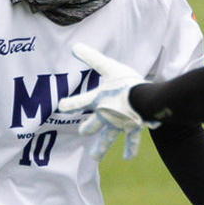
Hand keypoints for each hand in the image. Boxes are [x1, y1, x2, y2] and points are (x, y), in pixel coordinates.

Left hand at [58, 42, 155, 159]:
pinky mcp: (131, 128)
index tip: (60, 107)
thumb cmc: (125, 82)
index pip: (80, 101)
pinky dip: (130, 148)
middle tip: (82, 133)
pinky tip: (128, 158)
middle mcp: (105, 115)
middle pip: (93, 124)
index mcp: (98, 100)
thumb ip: (92, 58)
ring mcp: (118, 124)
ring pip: (107, 138)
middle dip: (87, 128)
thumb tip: (74, 46)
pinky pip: (131, 140)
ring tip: (94, 158)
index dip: (70, 104)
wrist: (143, 99)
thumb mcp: (108, 67)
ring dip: (101, 148)